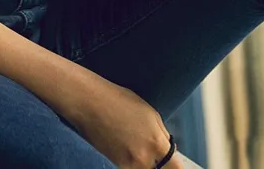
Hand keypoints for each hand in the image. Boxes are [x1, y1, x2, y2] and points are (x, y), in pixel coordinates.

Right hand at [62, 71, 183, 168]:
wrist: (88, 102)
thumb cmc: (118, 101)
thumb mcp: (150, 115)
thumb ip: (161, 136)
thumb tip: (168, 152)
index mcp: (156, 143)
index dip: (175, 167)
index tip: (174, 165)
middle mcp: (142, 159)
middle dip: (157, 164)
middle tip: (148, 150)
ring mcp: (125, 165)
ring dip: (142, 163)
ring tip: (131, 145)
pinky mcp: (109, 165)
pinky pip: (126, 167)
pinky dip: (127, 162)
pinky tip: (121, 148)